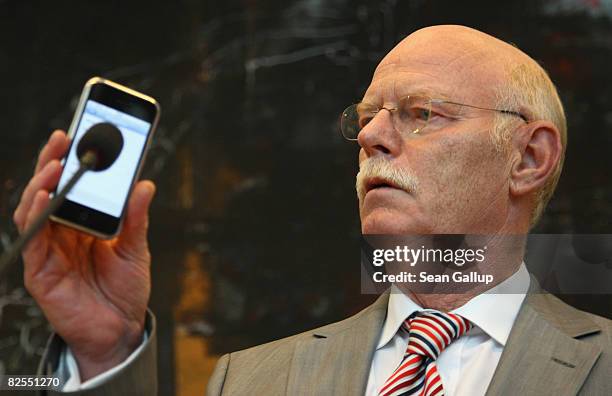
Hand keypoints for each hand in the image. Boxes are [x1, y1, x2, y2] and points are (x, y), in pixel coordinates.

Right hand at [13, 130, 155, 379]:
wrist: (121, 328)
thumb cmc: (125, 289)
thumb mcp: (136, 248)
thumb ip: (136, 218)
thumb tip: (145, 184)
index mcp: (82, 225)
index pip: (71, 187)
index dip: (70, 161)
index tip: (78, 134)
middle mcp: (61, 233)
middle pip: (48, 192)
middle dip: (52, 163)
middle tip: (63, 139)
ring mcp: (48, 251)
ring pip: (33, 210)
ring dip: (41, 184)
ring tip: (55, 164)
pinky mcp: (40, 271)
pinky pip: (33, 239)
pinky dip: (36, 215)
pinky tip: (45, 197)